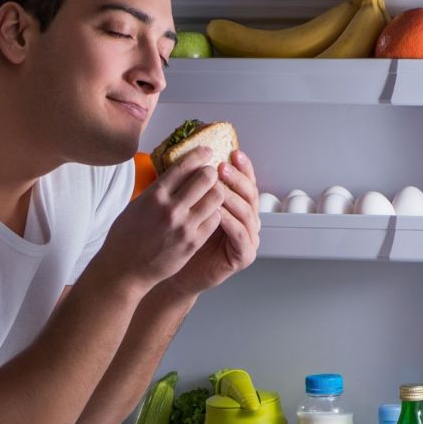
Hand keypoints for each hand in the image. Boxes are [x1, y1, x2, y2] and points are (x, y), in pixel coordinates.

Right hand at [93, 146, 224, 291]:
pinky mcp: (193, 243)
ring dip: (217, 192)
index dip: (199, 154)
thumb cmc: (126, 237)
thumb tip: (176, 175)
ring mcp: (184, 226)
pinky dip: (215, 213)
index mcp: (154, 195)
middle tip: (212, 173)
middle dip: (212, 172)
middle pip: (205, 178)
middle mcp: (170, 208)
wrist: (125, 270)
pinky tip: (210, 213)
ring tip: (213, 194)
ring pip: (216, 198)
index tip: (207, 151)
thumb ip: (157, 191)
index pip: (184, 165)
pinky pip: (215, 220)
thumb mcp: (136, 205)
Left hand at [166, 149, 259, 295]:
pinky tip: (218, 211)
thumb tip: (190, 155)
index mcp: (236, 206)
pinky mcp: (243, 255)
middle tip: (222, 166)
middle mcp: (246, 220)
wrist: (172, 272)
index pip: (244, 182)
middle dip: (237, 178)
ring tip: (218, 184)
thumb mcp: (186, 206)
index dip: (241, 167)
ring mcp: (248, 238)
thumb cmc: (176, 239)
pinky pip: (240, 234)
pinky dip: (230, 220)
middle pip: (250, 193)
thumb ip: (194, 186)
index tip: (232, 151)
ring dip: (233, 196)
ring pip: (247, 212)